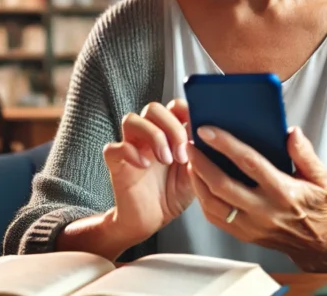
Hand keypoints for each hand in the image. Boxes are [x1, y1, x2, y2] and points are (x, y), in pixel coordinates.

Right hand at [102, 99, 194, 243]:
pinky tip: (144, 165)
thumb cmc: (173, 194)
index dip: (185, 111)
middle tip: (181, 154)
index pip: (174, 105)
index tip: (196, 130)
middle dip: (171, 127)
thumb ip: (201, 153)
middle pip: (153, 108)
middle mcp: (148, 135)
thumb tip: (212, 136)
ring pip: (131, 119)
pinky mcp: (116, 163)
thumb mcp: (195, 172)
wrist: (151, 220)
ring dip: (153, 136)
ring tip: (165, 159)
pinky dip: (130, 152)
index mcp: (169, 132)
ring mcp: (131, 146)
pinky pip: (114, 147)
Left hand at [186, 125, 326, 271]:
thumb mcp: (319, 176)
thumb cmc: (314, 205)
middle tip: (190, 145)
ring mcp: (251, 225)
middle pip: (223, 185)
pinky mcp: (242, 235)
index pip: (250, 163)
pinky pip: (214, 217)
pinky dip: (202, 198)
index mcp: (283, 191)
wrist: (314, 243)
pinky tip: (199, 182)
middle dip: (201, 163)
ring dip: (197, 180)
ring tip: (191, 161)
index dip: (226, 145)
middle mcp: (264, 210)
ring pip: (213, 203)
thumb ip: (304, 153)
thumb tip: (290, 132)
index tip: (208, 130)